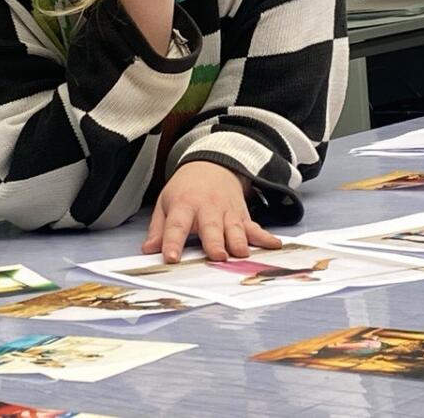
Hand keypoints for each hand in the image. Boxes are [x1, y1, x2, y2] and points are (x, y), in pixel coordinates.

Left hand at [141, 161, 281, 261]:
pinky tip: (275, 245)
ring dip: (239, 241)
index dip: (172, 242)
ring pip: (234, 228)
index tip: (171, 258)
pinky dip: (265, 237)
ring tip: (242, 254)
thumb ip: (159, 229)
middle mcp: (207, 209)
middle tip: (217, 256)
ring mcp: (227, 212)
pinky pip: (255, 228)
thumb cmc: (186, 189)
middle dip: (215, 242)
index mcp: (184, 206)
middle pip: (211, 227)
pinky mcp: (242, 216)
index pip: (176, 225)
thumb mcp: (166, 203)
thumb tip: (149, 250)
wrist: (212, 165)